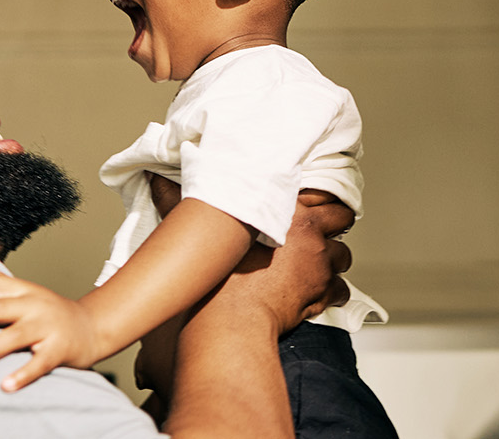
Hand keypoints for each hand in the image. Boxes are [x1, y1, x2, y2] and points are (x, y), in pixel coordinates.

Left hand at [0, 266, 107, 391]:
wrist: (93, 327)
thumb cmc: (51, 312)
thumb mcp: (28, 291)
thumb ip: (0, 281)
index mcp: (24, 291)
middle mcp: (34, 305)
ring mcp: (48, 327)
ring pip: (16, 337)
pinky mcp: (60, 350)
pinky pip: (39, 363)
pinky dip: (23, 374)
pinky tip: (4, 386)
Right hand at [135, 189, 352, 398]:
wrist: (230, 320)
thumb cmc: (216, 278)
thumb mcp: (197, 231)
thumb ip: (176, 201)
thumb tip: (155, 179)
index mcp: (284, 208)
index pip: (320, 192)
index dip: (316, 200)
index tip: (309, 207)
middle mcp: (309, 232)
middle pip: (343, 218)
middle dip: (335, 226)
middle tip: (320, 234)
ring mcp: (319, 263)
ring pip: (343, 255)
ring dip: (333, 261)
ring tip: (316, 266)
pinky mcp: (322, 292)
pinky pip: (341, 290)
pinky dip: (332, 292)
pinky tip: (317, 295)